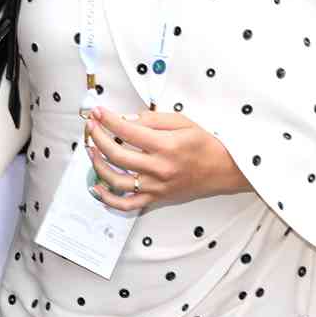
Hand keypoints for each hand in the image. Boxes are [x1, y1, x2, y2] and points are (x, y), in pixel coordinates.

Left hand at [83, 106, 246, 211]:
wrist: (224, 171)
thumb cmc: (205, 145)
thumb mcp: (184, 122)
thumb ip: (154, 119)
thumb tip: (127, 119)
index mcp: (166, 146)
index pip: (128, 131)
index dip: (108, 120)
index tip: (98, 112)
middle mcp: (159, 168)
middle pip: (117, 154)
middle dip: (98, 137)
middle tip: (91, 126)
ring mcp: (156, 186)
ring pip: (116, 180)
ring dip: (98, 164)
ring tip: (91, 150)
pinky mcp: (156, 198)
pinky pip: (127, 204)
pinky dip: (108, 198)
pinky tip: (97, 187)